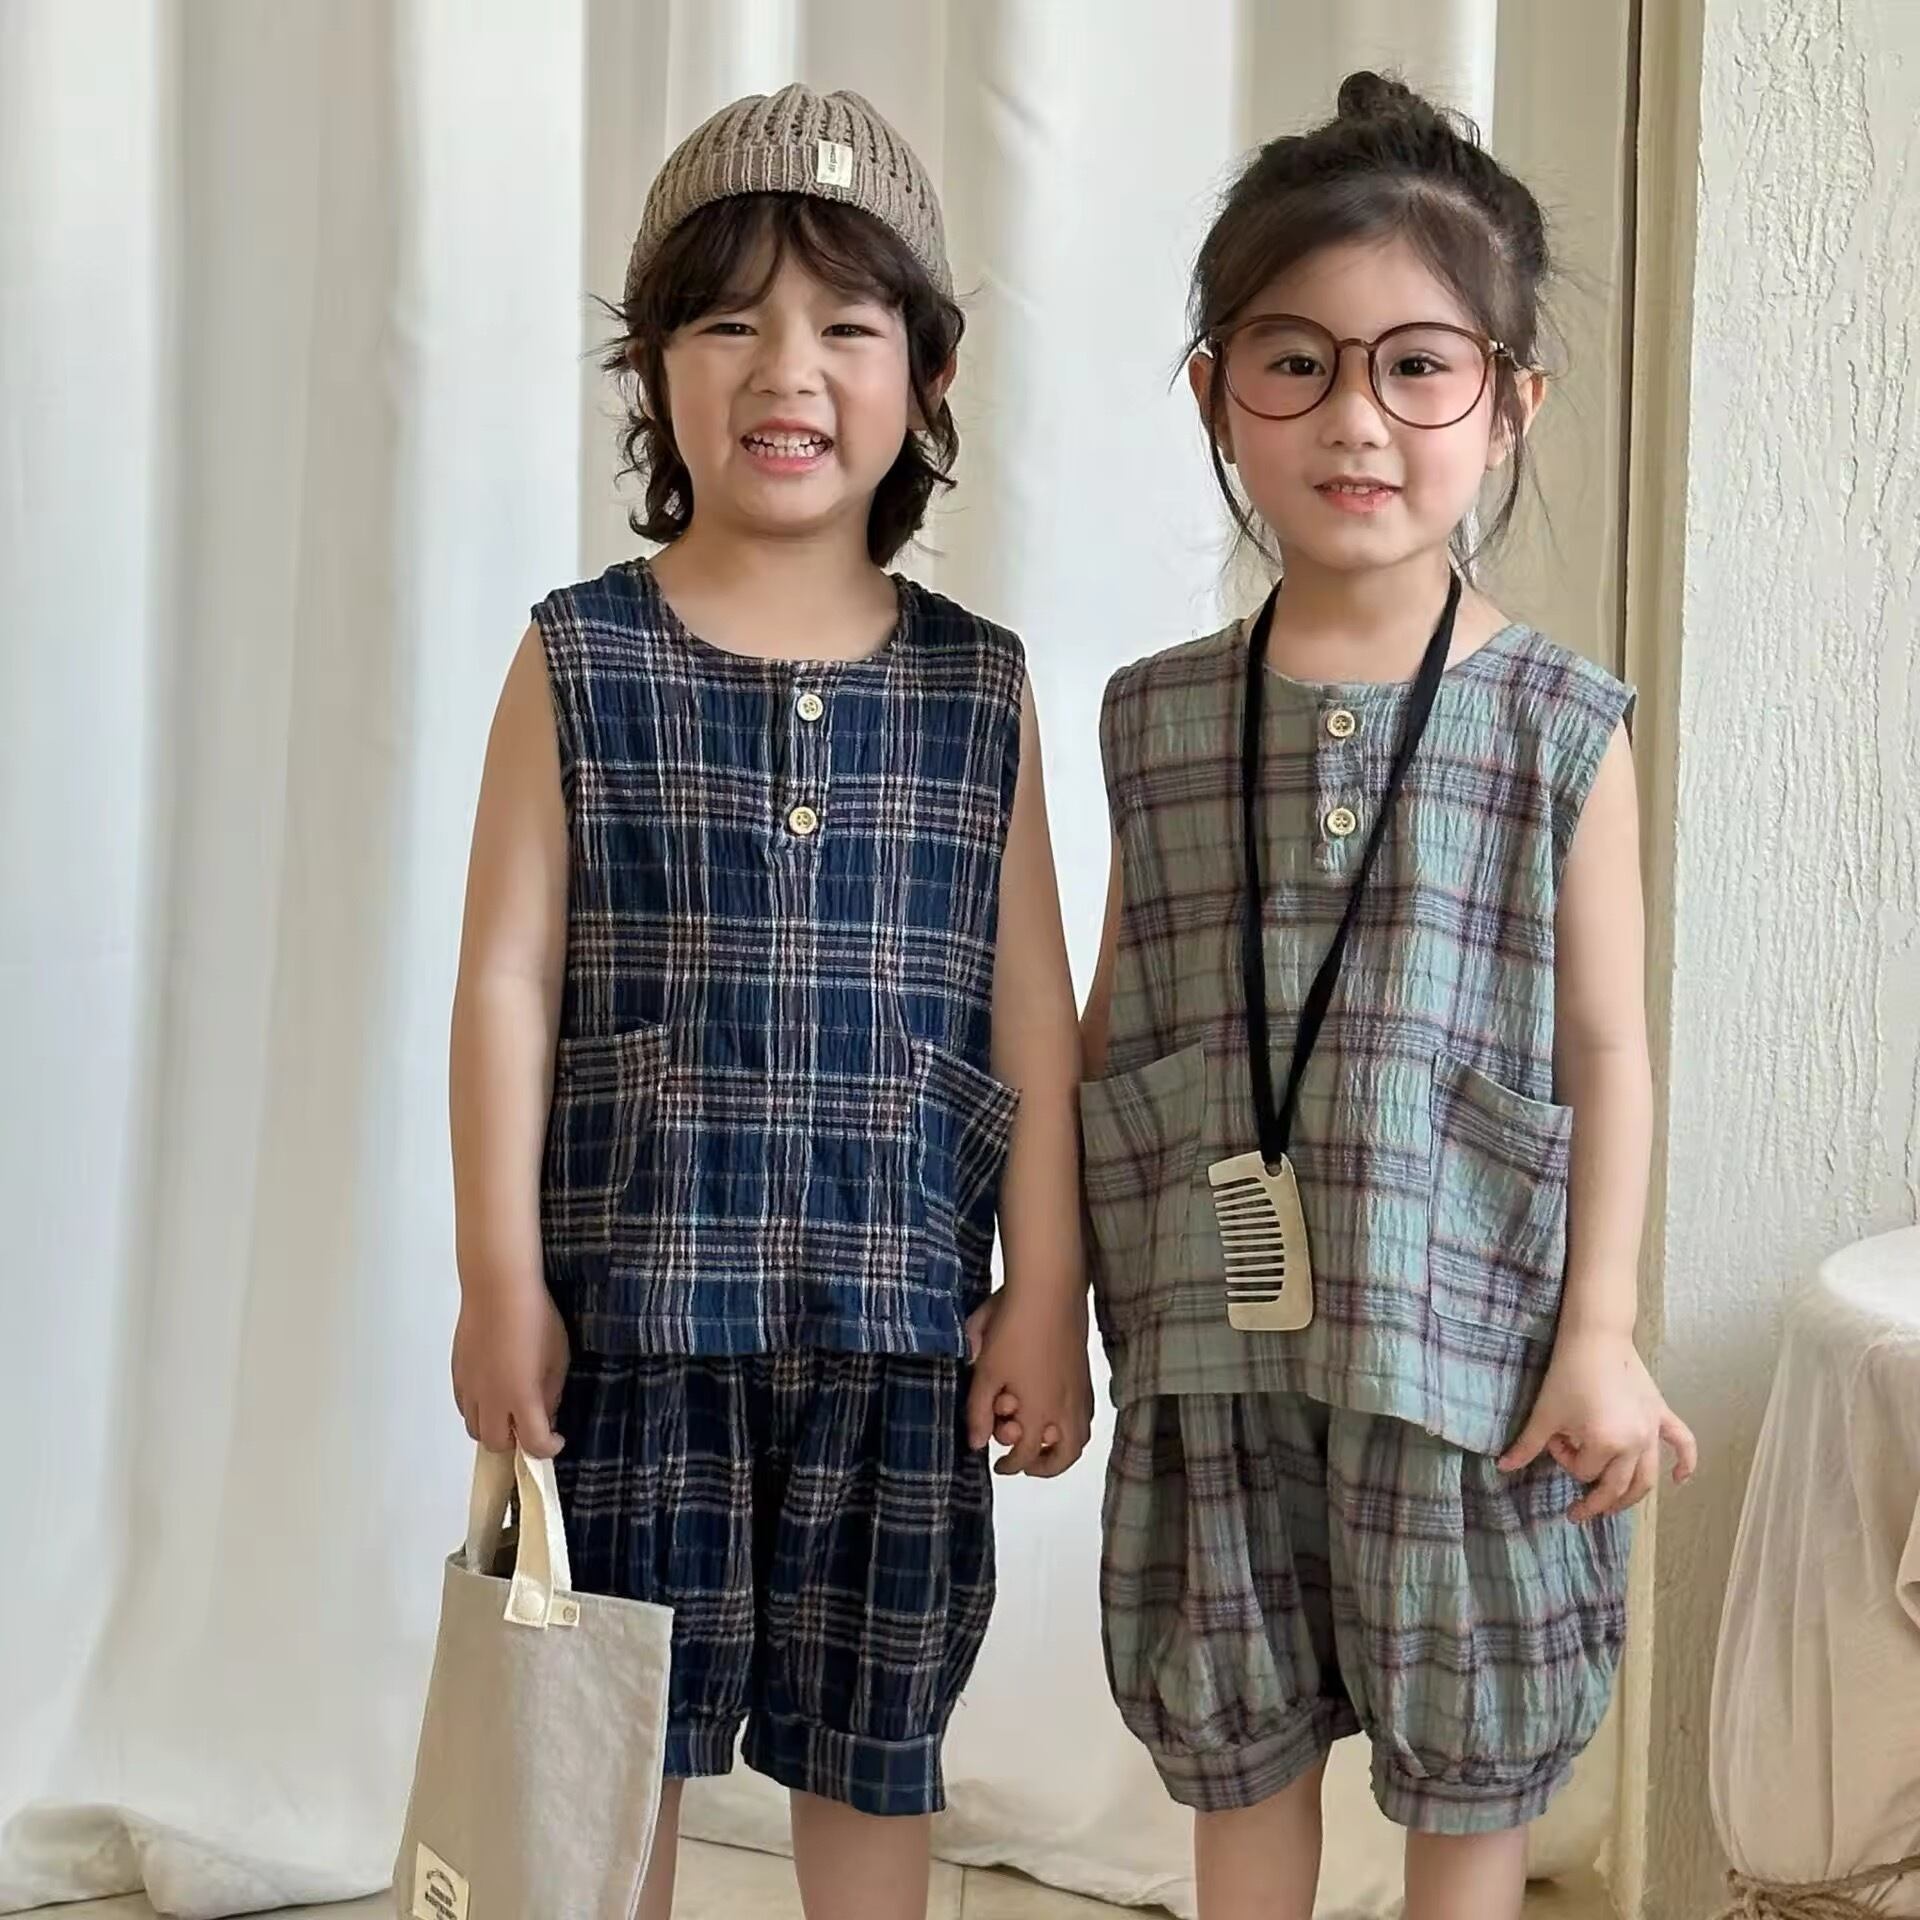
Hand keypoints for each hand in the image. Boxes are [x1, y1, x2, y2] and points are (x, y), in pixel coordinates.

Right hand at [452, 1281, 569, 1458]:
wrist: (497, 1290)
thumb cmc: (537, 1318)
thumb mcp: (557, 1356)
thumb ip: (550, 1392)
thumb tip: (544, 1412)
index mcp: (521, 1397)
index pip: (532, 1444)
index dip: (547, 1448)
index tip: (556, 1439)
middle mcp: (491, 1400)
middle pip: (497, 1445)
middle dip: (517, 1443)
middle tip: (530, 1424)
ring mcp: (469, 1389)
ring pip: (475, 1429)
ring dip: (495, 1428)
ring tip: (510, 1410)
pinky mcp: (456, 1375)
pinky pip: (464, 1408)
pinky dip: (479, 1411)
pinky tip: (492, 1393)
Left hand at [965, 1290, 1092, 1477]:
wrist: (1049, 1289)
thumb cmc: (1012, 1329)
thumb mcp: (985, 1371)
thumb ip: (979, 1411)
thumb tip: (978, 1443)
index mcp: (1039, 1412)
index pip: (1025, 1454)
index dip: (1009, 1465)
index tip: (997, 1465)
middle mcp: (1066, 1408)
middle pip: (1065, 1455)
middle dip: (1045, 1466)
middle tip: (1026, 1464)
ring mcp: (1080, 1390)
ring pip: (1081, 1435)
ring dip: (1063, 1447)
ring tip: (1043, 1442)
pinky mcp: (1085, 1373)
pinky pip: (1085, 1413)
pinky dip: (1073, 1424)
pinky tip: (1058, 1411)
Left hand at [1499, 1324, 1697, 1522]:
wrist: (1596, 1337)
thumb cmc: (1568, 1374)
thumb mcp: (1545, 1413)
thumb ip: (1527, 1446)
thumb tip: (1503, 1467)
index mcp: (1606, 1444)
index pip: (1584, 1471)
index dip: (1564, 1459)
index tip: (1554, 1438)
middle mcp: (1635, 1444)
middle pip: (1616, 1485)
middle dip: (1596, 1501)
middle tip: (1578, 1512)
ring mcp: (1651, 1431)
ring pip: (1647, 1478)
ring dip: (1631, 1497)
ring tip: (1613, 1507)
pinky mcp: (1661, 1414)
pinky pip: (1683, 1442)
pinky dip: (1686, 1463)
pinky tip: (1680, 1479)